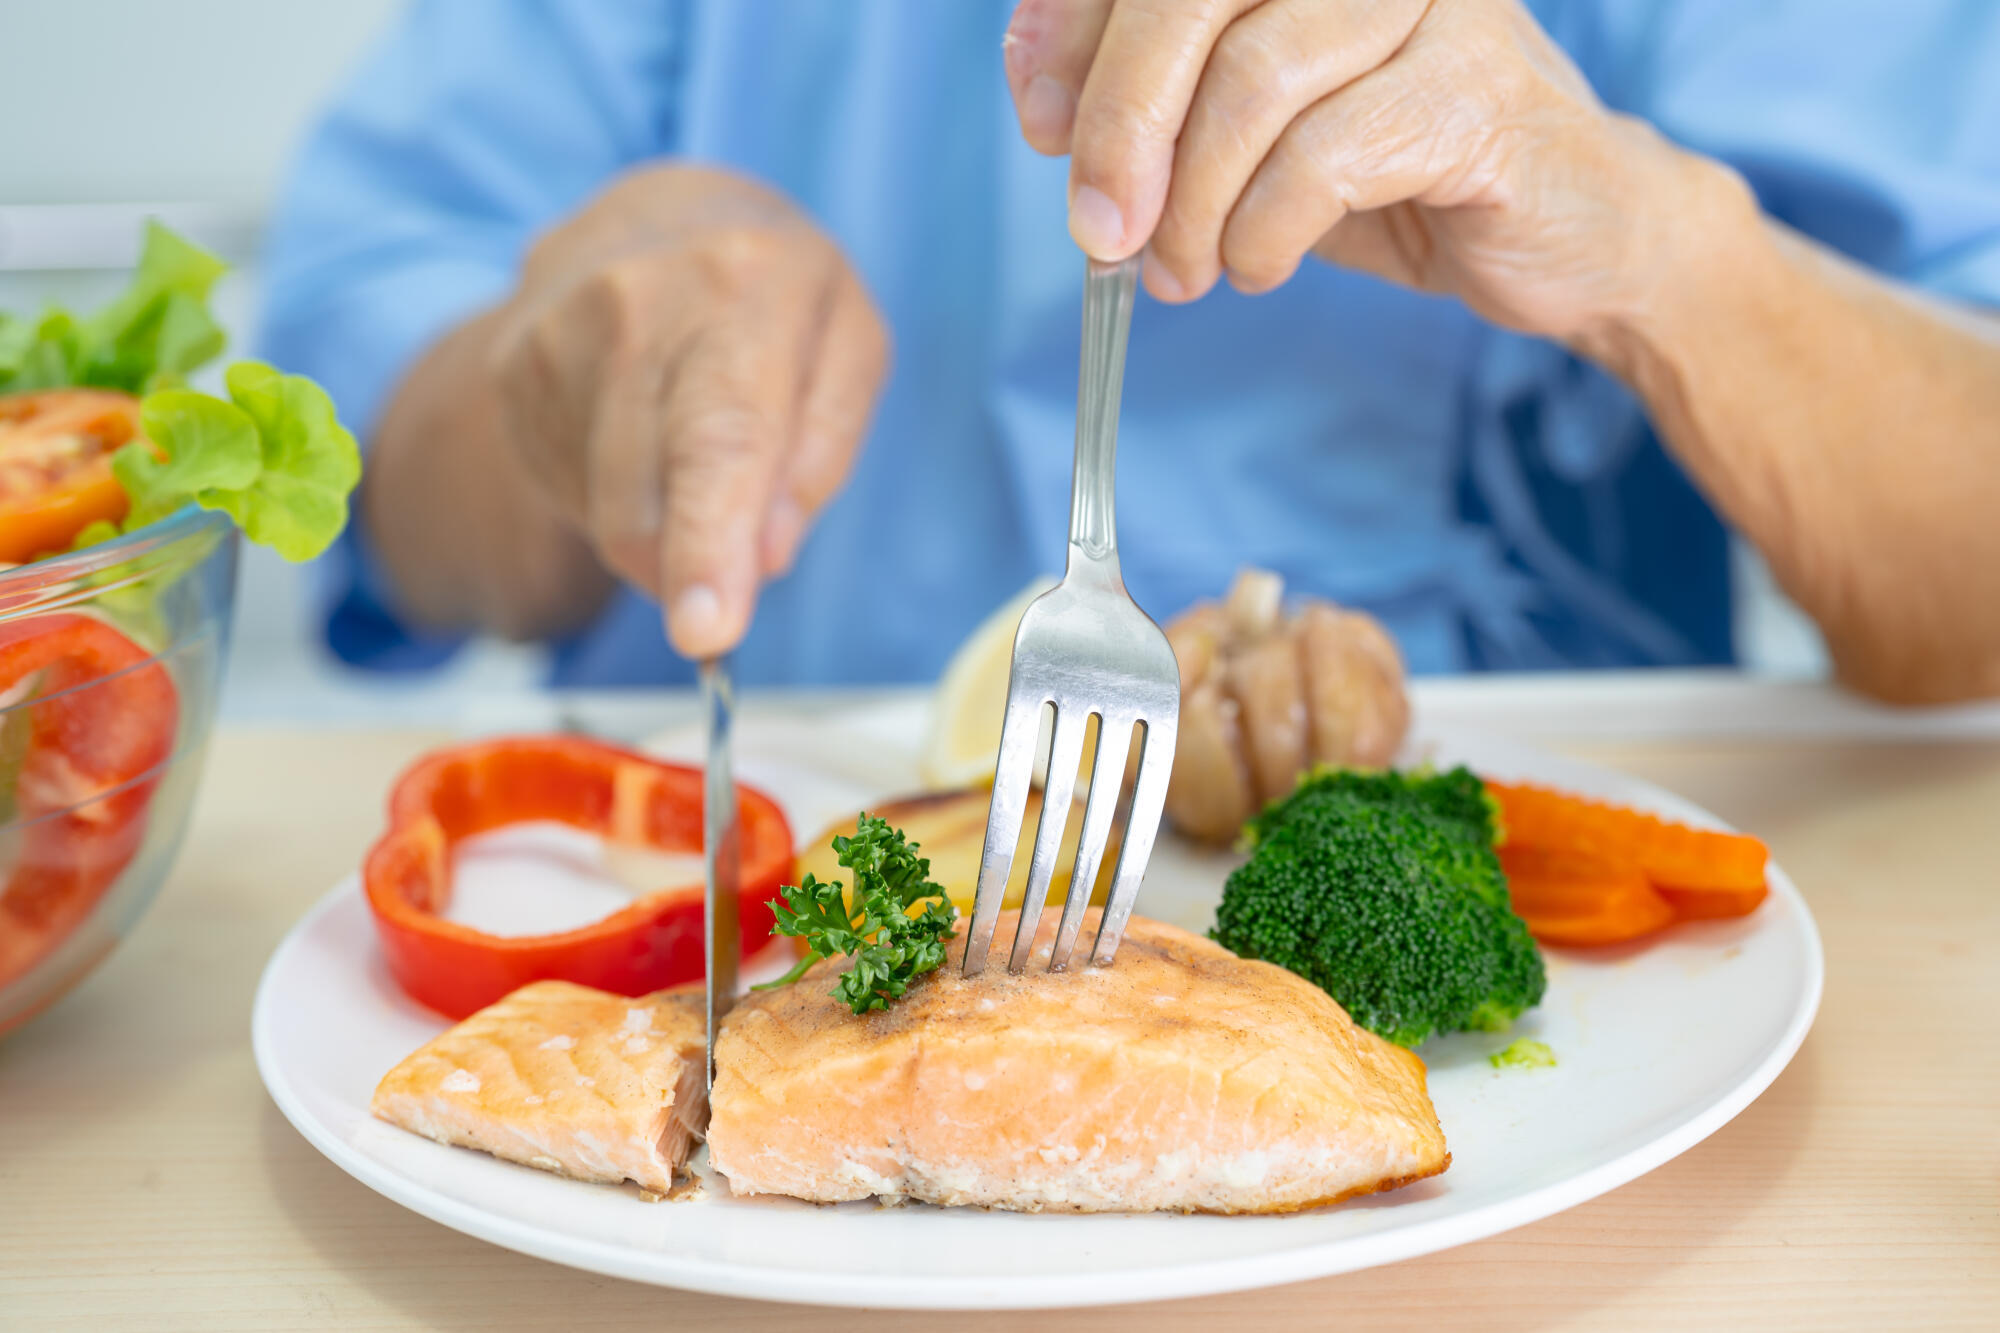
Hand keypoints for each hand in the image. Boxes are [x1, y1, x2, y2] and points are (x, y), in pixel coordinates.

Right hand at [489, 165, 888, 657]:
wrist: (660, 212)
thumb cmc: (777, 294)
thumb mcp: (848, 349)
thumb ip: (822, 455)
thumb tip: (765, 557)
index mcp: (745, 291)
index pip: (721, 442)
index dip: (710, 548)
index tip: (704, 634)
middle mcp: (635, 304)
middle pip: (644, 500)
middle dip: (687, 572)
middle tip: (728, 576)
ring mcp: (556, 336)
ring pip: (607, 514)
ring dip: (663, 529)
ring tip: (694, 450)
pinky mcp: (513, 372)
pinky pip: (572, 494)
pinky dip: (620, 498)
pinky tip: (644, 434)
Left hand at [1004, 0, 1702, 341]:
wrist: (1566, 232)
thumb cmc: (1397, 168)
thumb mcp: (1251, 131)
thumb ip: (1158, 105)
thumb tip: (1044, 108)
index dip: (1068, 27)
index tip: (1036, 120)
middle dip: (1118, 122)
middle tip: (1098, 228)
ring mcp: (1432, 4)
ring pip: (1252, 80)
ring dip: (1192, 203)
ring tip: (1184, 269)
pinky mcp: (1476, 88)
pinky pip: (1323, 157)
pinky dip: (1264, 231)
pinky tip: (1260, 265)